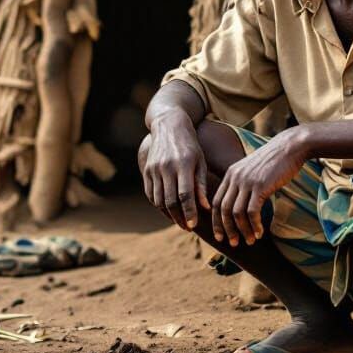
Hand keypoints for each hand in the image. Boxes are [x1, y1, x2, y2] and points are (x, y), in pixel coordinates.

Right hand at [138, 112, 209, 229]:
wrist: (169, 125)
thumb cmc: (190, 145)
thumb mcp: (200, 161)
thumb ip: (201, 184)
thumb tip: (206, 208)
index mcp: (183, 164)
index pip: (185, 195)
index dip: (189, 212)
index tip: (193, 225)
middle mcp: (166, 167)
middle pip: (170, 200)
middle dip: (178, 218)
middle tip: (188, 227)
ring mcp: (154, 168)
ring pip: (159, 200)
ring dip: (168, 214)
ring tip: (180, 221)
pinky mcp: (146, 170)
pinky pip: (150, 194)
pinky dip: (159, 205)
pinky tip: (169, 211)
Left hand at [212, 128, 308, 246]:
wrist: (290, 147)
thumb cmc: (274, 161)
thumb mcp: (252, 170)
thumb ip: (244, 183)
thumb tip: (241, 205)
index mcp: (231, 174)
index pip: (216, 201)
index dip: (216, 221)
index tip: (220, 236)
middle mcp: (235, 177)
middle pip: (223, 209)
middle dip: (226, 229)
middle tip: (232, 244)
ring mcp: (247, 181)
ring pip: (236, 213)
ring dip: (242, 230)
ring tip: (249, 241)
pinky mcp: (260, 186)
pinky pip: (252, 212)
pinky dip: (254, 225)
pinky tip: (260, 232)